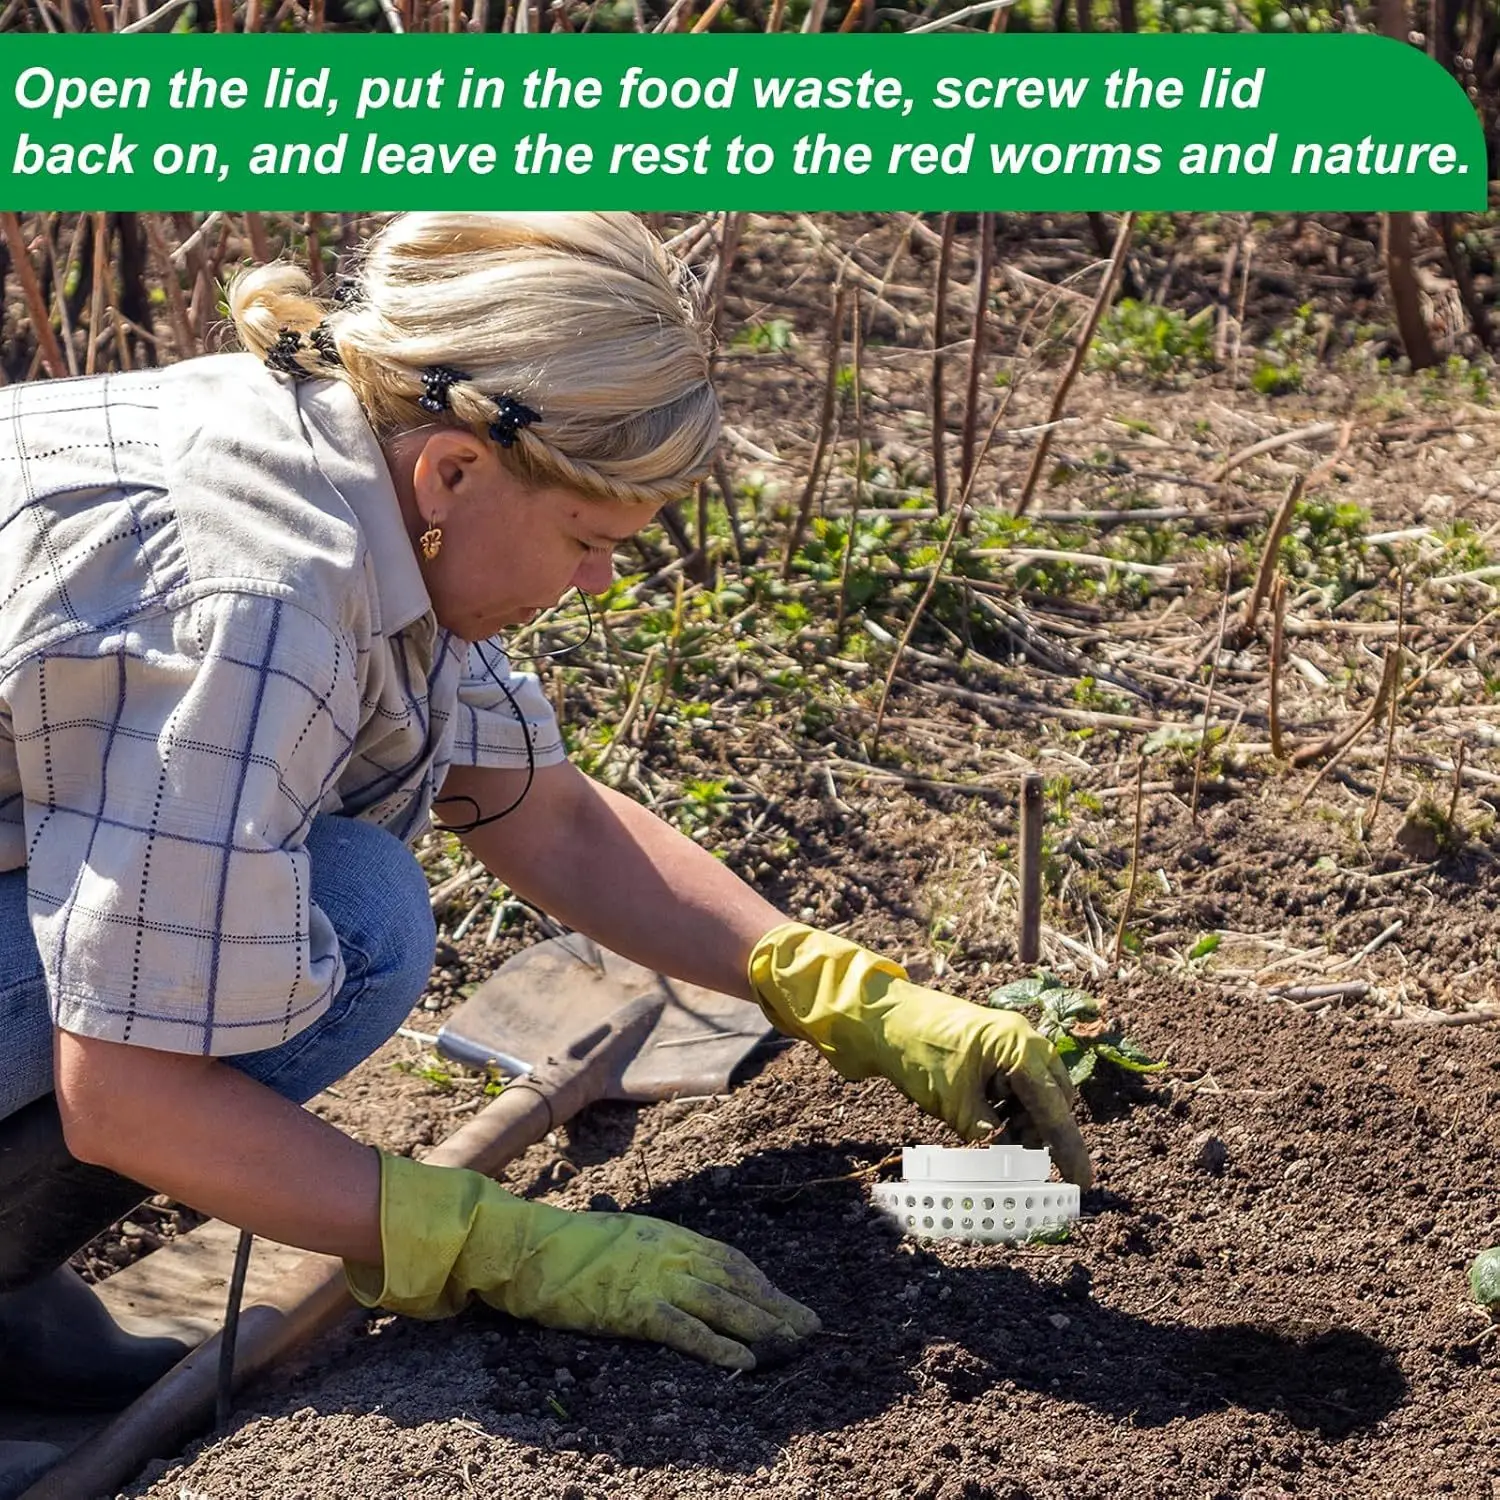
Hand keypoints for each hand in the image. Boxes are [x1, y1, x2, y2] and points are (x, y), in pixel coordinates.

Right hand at [346, 1152, 819, 1369]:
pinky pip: (685, 1328)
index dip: (762, 1283)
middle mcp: (669, 1251)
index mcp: (667, 1236)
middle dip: (777, 1305)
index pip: (729, 1260)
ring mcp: (653, 1276)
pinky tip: (744, 1361)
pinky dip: (718, 1344)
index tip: (789, 1303)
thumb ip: (654, 1252)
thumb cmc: (566, 1247)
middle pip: (736, 1279)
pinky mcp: (633, 1306)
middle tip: (812, 1329)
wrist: (525, 1246)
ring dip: (762, 1323)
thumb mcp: (622, 1238)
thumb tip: (680, 1268)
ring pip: (721, 1301)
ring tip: (793, 1344)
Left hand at [748, 923, 1092, 1188]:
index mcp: (1020, 1048)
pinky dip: (1006, 1105)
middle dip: (1037, 1129)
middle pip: (1053, 1099)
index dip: (1068, 1147)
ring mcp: (1010, 1040)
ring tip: (986, 1127)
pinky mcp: (995, 1046)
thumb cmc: (919, 1052)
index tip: (1083, 1180)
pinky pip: (1016, 1084)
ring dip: (1019, 1118)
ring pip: (1035, 1094)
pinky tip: (980, 1112)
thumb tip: (1012, 1165)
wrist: (882, 1018)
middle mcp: (1024, 1040)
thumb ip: (990, 1136)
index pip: (1055, 1108)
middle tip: (1010, 1149)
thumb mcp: (956, 1105)